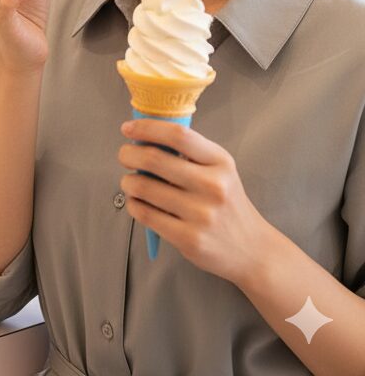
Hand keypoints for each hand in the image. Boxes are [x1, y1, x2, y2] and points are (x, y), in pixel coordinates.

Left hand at [118, 119, 271, 283]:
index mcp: (220, 162)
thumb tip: (143, 138)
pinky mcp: (189, 239)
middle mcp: (213, 187)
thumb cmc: (227, 202)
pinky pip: (145, 214)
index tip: (128, 128)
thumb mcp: (220, 170)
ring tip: (130, 182)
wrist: (253, 250)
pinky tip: (137, 202)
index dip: (147, 128)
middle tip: (124, 156)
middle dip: (129, 154)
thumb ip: (189, 153)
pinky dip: (133, 204)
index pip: (178, 135)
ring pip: (143, 187)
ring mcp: (201, 215)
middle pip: (154, 159)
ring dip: (128, 181)